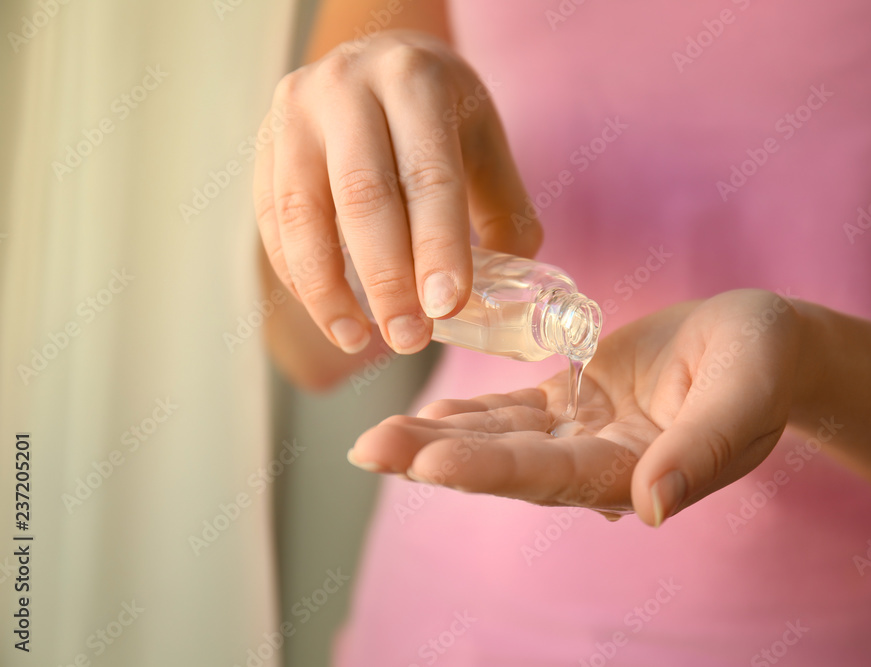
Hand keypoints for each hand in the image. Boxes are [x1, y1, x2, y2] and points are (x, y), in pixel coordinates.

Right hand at [253, 30, 541, 354]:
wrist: (376, 58)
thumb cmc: (439, 111)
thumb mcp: (485, 143)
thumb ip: (503, 215)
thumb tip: (502, 298)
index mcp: (415, 81)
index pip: (429, 176)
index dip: (437, 248)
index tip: (445, 309)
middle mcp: (347, 88)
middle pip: (362, 197)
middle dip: (386, 280)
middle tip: (408, 338)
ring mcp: (295, 113)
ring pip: (301, 214)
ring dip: (328, 290)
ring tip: (360, 339)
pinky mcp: (265, 145)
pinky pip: (272, 222)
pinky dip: (299, 276)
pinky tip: (330, 311)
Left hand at [348, 289, 804, 525]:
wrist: (767, 344)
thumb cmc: (767, 363)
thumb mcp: (744, 394)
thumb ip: (699, 451)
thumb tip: (648, 510)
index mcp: (638, 471)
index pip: (552, 476)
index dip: (488, 469)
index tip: (427, 462)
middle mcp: (600, 462)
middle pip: (508, 465)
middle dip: (437, 458)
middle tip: (368, 450)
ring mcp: (586, 433)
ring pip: (501, 438)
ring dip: (437, 437)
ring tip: (374, 437)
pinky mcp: (579, 401)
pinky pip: (516, 412)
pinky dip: (471, 413)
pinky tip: (426, 414)